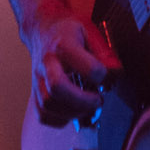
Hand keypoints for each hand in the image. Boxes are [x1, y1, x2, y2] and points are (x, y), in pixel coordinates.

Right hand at [28, 9, 119, 126]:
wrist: (42, 29)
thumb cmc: (68, 31)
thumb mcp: (90, 30)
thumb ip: (104, 50)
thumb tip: (115, 71)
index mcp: (64, 44)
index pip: (86, 66)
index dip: (101, 75)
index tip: (105, 76)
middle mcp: (48, 62)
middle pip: (57, 87)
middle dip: (83, 101)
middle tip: (98, 100)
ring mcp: (38, 78)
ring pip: (48, 105)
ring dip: (73, 112)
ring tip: (88, 107)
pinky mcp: (35, 91)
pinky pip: (42, 115)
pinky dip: (60, 120)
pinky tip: (73, 112)